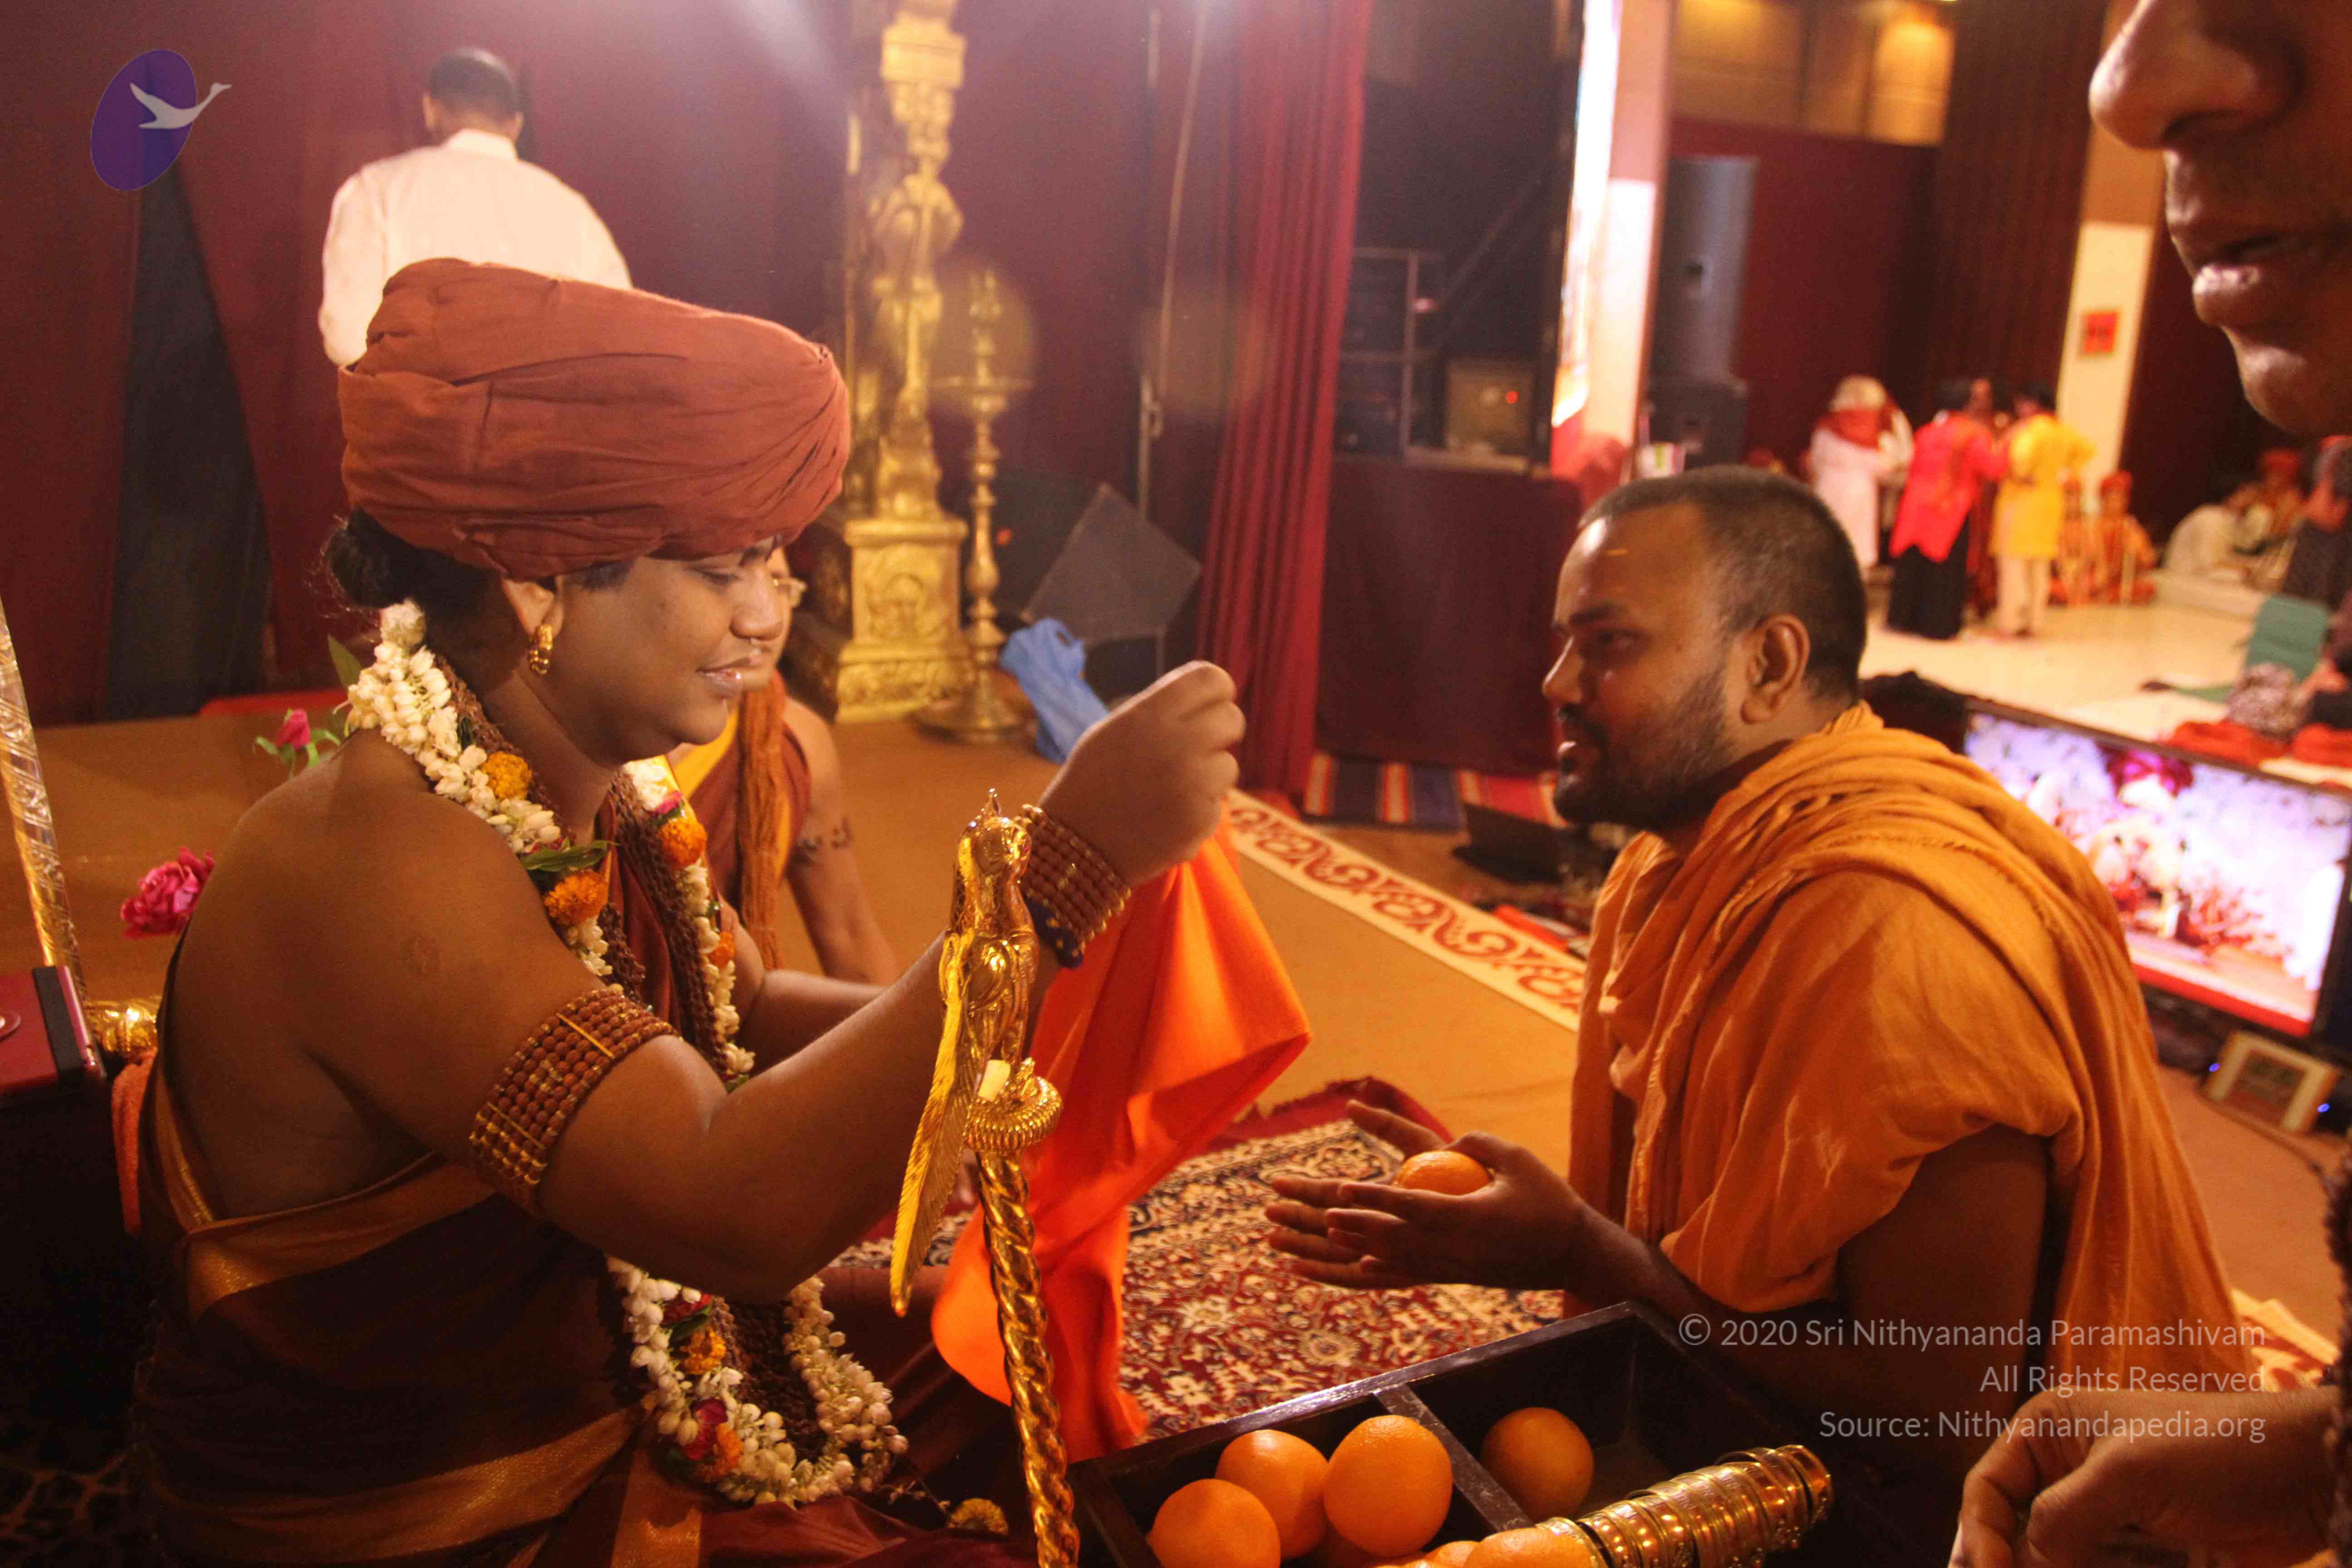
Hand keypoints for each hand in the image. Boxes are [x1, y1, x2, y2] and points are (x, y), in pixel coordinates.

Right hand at [1039, 662, 1242, 884]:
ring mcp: (1194, 783)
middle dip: (1220, 733)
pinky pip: (1217, 805)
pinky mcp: (1202, 820)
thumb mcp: (1114, 730)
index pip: (1213, 679)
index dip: (1217, 692)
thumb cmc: (1091, 783)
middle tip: (1198, 748)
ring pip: (1229, 765)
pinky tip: (1166, 818)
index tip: (1210, 706)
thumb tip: (1206, 701)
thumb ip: (1160, 710)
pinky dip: (1198, 811)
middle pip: (1232, 718)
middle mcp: (1178, 743)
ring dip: (1209, 776)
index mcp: (1152, 714)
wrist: (1075, 848)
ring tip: (1169, 790)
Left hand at [1263, 1102, 1590, 1291]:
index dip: (1373, 1197)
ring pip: (1400, 1257)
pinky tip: (1365, 1261)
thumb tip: (1447, 1140)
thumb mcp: (1518, 1158)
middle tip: (1322, 1213)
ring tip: (1332, 1233)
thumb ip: (1478, 1143)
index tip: (1342, 1187)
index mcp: (1469, 1216)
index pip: (1410, 1206)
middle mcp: (1457, 1247)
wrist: (1573, 1254)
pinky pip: (1416, 1271)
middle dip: (1357, 1224)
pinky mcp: (1462, 1277)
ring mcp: (1458, 1267)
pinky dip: (1387, 1265)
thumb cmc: (1549, 1199)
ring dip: (1364, 1244)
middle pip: (1395, 1237)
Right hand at [1949, 1386, 2331, 1567]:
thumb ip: (2062, 1518)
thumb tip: (2018, 1565)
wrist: (2303, 1477)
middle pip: (2016, 1533)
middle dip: (2011, 1565)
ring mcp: (2106, 1515)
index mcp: (2051, 1431)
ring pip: (2055, 1561)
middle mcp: (2068, 1472)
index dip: (1978, 1537)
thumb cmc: (2216, 1449)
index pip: (1989, 1488)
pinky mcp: (2141, 1552)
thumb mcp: (2128, 1473)